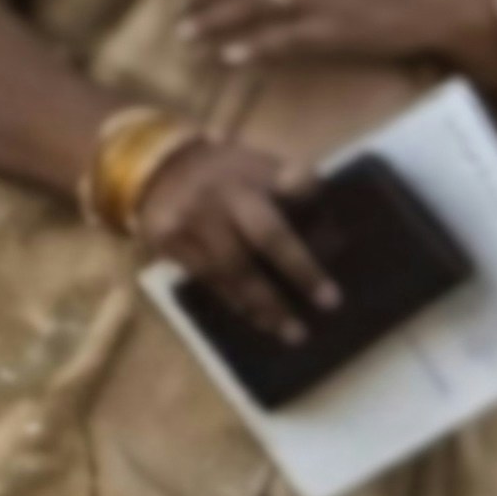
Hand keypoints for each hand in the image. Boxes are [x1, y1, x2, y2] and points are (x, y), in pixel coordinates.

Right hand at [132, 130, 327, 338]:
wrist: (159, 168)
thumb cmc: (228, 174)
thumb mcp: (261, 164)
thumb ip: (294, 182)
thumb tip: (311, 197)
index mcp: (250, 175)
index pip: (295, 193)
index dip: (315, 211)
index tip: (337, 246)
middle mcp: (220, 197)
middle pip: (266, 237)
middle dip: (300, 271)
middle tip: (330, 304)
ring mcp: (189, 220)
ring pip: (233, 268)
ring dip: (265, 304)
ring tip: (292, 332)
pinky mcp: (167, 242)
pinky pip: (206, 279)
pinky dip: (234, 301)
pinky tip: (257, 319)